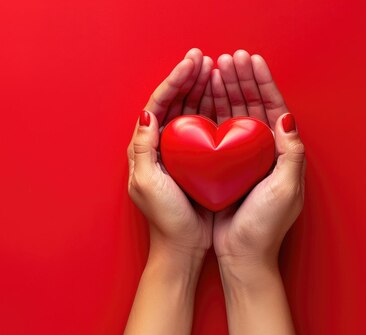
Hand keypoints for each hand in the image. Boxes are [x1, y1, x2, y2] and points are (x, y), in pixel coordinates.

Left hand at [127, 48, 214, 263]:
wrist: (182, 246)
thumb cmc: (164, 217)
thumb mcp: (147, 182)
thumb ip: (143, 148)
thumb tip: (146, 114)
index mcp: (142, 147)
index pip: (156, 105)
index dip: (173, 81)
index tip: (191, 63)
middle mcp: (158, 145)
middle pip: (172, 103)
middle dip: (186, 78)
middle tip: (203, 58)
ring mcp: (177, 152)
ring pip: (188, 111)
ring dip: (199, 89)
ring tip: (214, 68)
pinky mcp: (195, 160)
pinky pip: (202, 127)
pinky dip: (211, 109)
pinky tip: (223, 96)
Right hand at [211, 50, 305, 273]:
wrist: (240, 254)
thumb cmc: (265, 225)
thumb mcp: (285, 188)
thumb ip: (290, 152)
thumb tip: (286, 117)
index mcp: (279, 152)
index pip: (271, 107)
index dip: (261, 81)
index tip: (248, 61)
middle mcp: (258, 150)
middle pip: (248, 105)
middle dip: (238, 79)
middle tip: (224, 58)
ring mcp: (236, 157)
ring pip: (229, 115)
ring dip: (220, 90)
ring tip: (209, 69)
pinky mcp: (215, 166)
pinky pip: (210, 132)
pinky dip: (205, 113)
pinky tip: (197, 98)